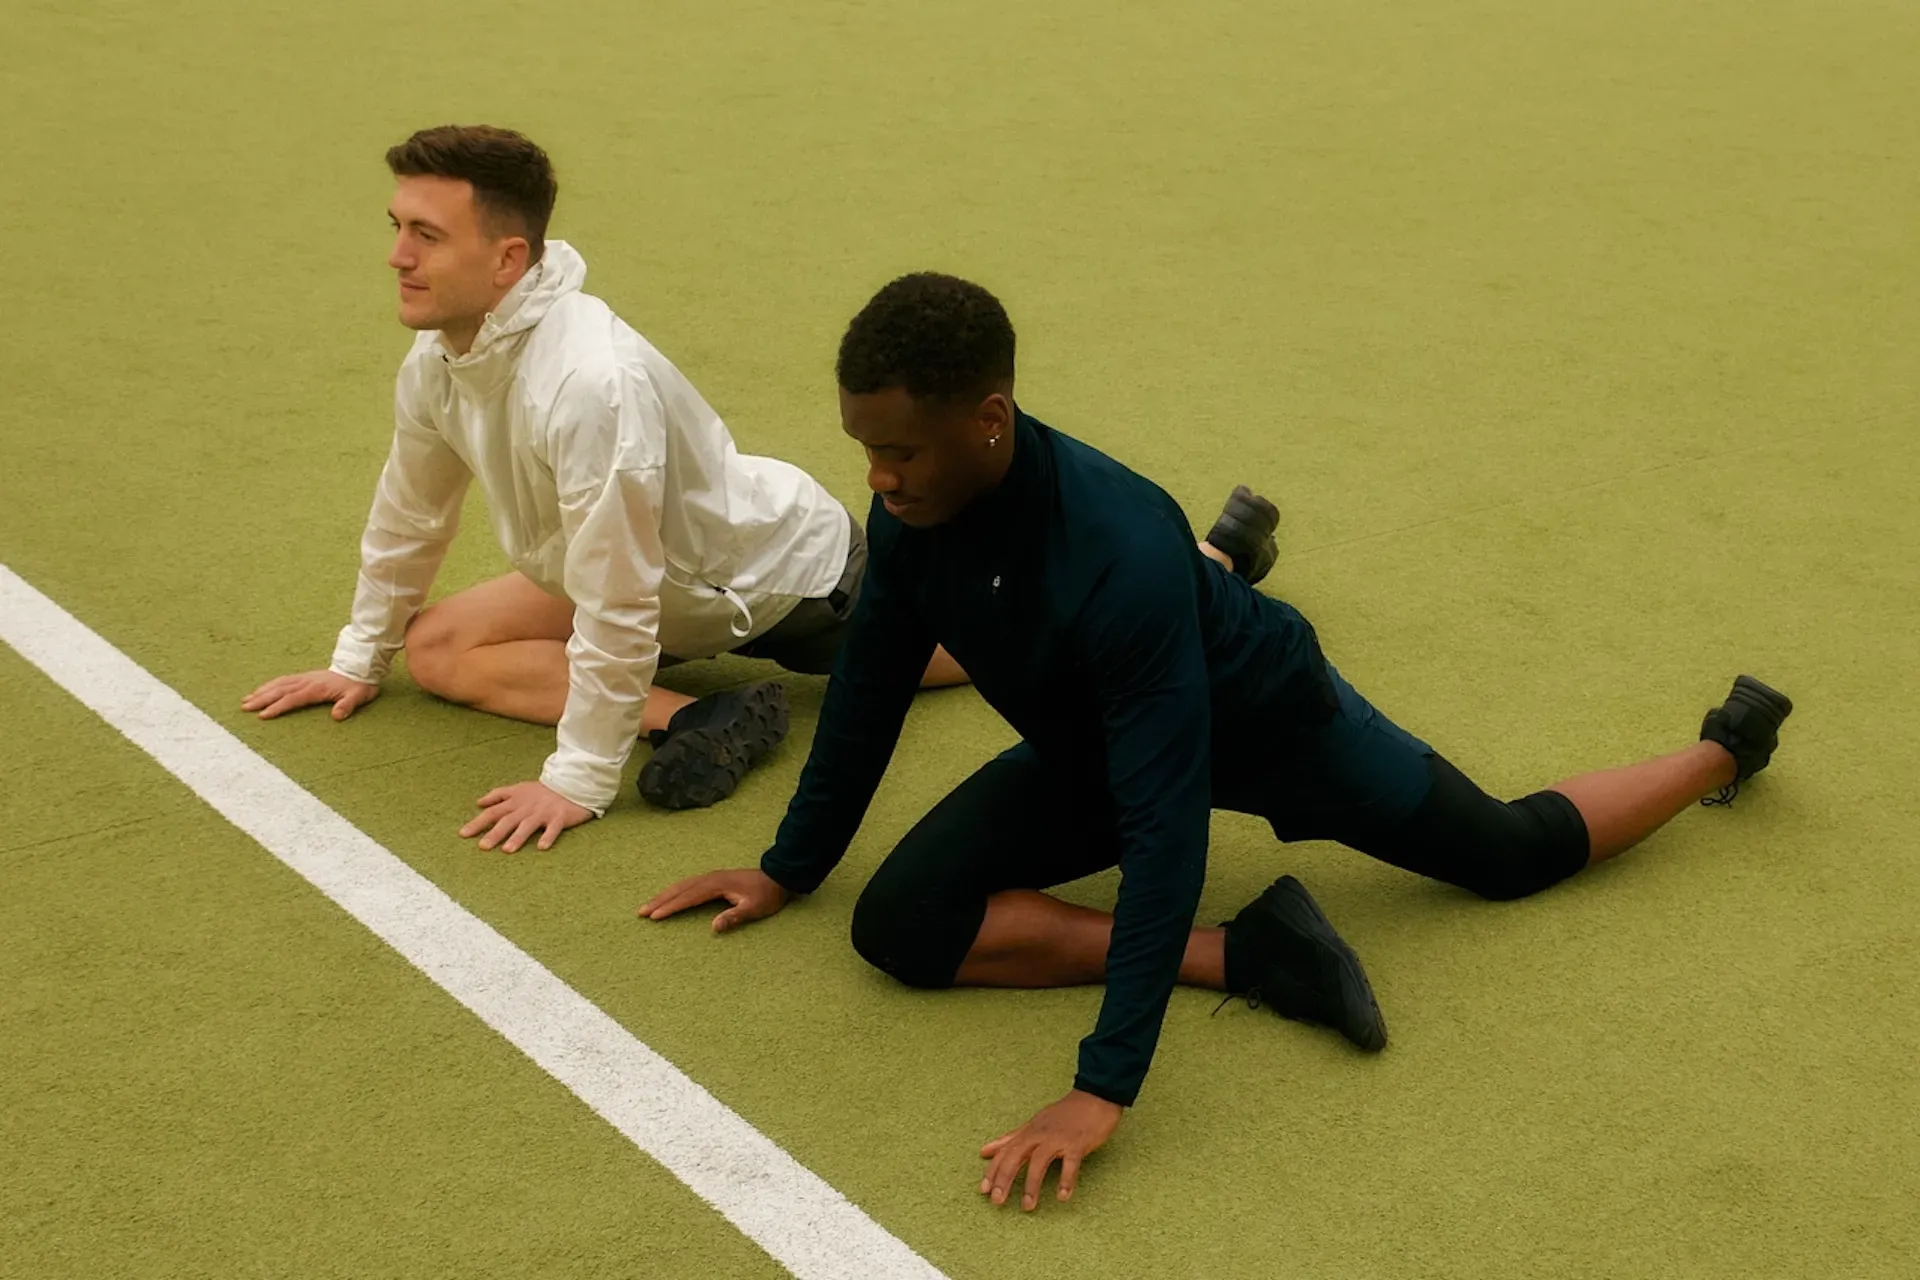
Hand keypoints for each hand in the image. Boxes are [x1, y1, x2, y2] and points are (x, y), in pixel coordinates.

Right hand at [243, 670, 378, 720]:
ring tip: (246, 699)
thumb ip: (347, 705)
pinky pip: (283, 680)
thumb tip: (337, 716)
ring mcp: (305, 678)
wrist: (361, 668)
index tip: (262, 715)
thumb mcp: (358, 696)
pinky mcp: (305, 677)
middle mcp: (307, 681)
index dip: (278, 707)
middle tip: (244, 707)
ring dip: (262, 691)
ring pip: (279, 683)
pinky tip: (261, 690)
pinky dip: (270, 685)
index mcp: (317, 688)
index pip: (293, 698)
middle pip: (280, 690)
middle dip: (261, 699)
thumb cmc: (359, 685)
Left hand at [459, 781, 593, 852]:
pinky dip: (548, 837)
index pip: (493, 812)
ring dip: (518, 837)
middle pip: (508, 821)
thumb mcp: (519, 788)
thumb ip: (498, 795)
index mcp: (516, 801)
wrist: (572, 783)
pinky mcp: (560, 817)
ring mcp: (543, 812)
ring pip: (528, 825)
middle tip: (483, 847)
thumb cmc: (543, 790)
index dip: (478, 822)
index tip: (463, 834)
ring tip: (507, 850)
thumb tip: (479, 803)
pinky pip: (553, 828)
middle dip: (495, 833)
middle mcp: (527, 808)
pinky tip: (542, 847)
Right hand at [638, 868, 788, 932]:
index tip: (655, 916)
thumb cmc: (767, 895)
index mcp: (717, 884)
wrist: (778, 878)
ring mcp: (711, 877)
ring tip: (648, 906)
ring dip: (664, 895)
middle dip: (660, 900)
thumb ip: (734, 917)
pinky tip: (669, 897)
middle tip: (641, 912)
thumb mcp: (754, 909)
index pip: (689, 897)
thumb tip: (713, 927)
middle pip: (680, 889)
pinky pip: (688, 884)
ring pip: (682, 885)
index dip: (671, 907)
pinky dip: (675, 891)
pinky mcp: (714, 879)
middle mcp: (710, 878)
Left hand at [979, 1090, 1122, 1210]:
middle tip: (997, 1201)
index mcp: (1029, 1131)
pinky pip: (1071, 1163)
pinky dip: (1066, 1180)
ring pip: (1040, 1161)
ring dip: (1032, 1184)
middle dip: (1005, 1178)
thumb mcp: (1035, 1123)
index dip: (992, 1170)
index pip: (1005, 1151)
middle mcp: (1040, 1134)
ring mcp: (1059, 1138)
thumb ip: (1011, 1138)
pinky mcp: (1078, 1143)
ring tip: (1027, 1206)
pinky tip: (1062, 1196)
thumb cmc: (1065, 1114)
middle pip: (1017, 1156)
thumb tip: (984, 1150)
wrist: (1095, 1097)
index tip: (983, 1190)